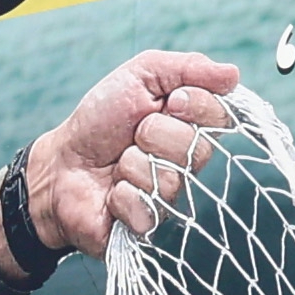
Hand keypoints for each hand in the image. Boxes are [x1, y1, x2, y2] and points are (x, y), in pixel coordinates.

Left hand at [21, 49, 244, 262]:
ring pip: (169, 178)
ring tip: (117, 166)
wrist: (61, 163)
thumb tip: (233, 74)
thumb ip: (186, 68)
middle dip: (153, 134)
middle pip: (197, 149)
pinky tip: (112, 193)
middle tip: (132, 136)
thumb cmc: (101, 121)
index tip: (169, 102)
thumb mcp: (139, 77)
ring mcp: (172, 198)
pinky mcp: (151, 226)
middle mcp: (188, 165)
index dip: (193, 105)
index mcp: (192, 127)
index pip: (221, 116)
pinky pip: (146, 207)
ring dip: (132, 164)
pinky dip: (121, 195)